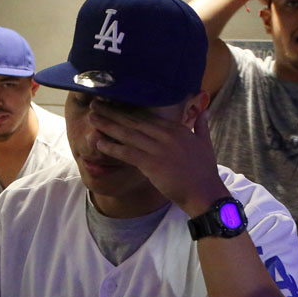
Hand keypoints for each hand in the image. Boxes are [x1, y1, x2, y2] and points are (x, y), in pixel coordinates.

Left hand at [89, 101, 227, 216]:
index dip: (128, 110)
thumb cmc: (204, 171)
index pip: (147, 116)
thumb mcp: (205, 143)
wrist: (204, 192)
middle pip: (134, 121)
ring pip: (127, 134)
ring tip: (92, 118)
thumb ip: (201, 126)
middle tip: (95, 104)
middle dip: (113, 112)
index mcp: (176, 129)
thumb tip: (205, 112)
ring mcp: (158, 149)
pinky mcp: (152, 164)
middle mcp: (165, 135)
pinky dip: (112, 148)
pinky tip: (98, 143)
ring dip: (107, 125)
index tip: (113, 103)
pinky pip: (127, 153)